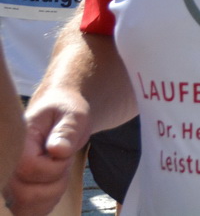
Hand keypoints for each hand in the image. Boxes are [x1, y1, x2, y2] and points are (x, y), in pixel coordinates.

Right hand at [5, 94, 88, 215]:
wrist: (59, 115)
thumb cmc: (65, 113)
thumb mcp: (74, 115)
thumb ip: (67, 131)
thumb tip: (57, 150)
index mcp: (16, 143)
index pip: (29, 169)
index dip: (54, 166)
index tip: (63, 151)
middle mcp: (6, 165)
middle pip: (25, 194)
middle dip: (55, 183)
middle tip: (63, 163)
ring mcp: (8, 181)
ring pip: (25, 207)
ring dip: (51, 195)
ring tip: (58, 172)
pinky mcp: (15, 192)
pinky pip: (27, 211)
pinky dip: (45, 204)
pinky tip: (53, 185)